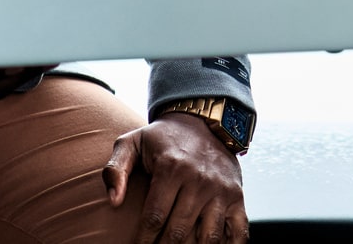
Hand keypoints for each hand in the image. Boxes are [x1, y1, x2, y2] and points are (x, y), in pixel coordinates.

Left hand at [103, 113, 246, 243]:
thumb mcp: (132, 142)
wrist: (204, 121)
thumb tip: (113, 201)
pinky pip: (239, 230)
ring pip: (208, 237)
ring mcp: (221, 190)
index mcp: (172, 169)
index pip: (154, 218)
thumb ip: (115, 169)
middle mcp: (199, 181)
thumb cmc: (163, 137)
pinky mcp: (237, 196)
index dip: (142, 240)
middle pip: (178, 232)